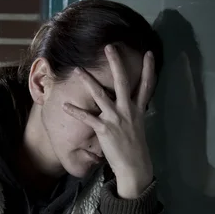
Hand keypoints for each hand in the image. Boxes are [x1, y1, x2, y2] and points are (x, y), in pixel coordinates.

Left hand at [63, 45, 155, 198]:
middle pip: (123, 82)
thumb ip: (133, 113)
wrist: (134, 166)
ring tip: (78, 69)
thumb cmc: (135, 148)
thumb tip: (131, 105)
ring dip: (88, 81)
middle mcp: (128, 111)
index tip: (148, 53)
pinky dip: (75, 111)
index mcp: (138, 110)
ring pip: (100, 95)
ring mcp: (115, 119)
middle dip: (116, 63)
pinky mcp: (104, 129)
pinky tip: (65, 105)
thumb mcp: (138, 127)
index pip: (146, 86)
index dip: (148, 69)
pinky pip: (87, 118)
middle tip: (109, 47)